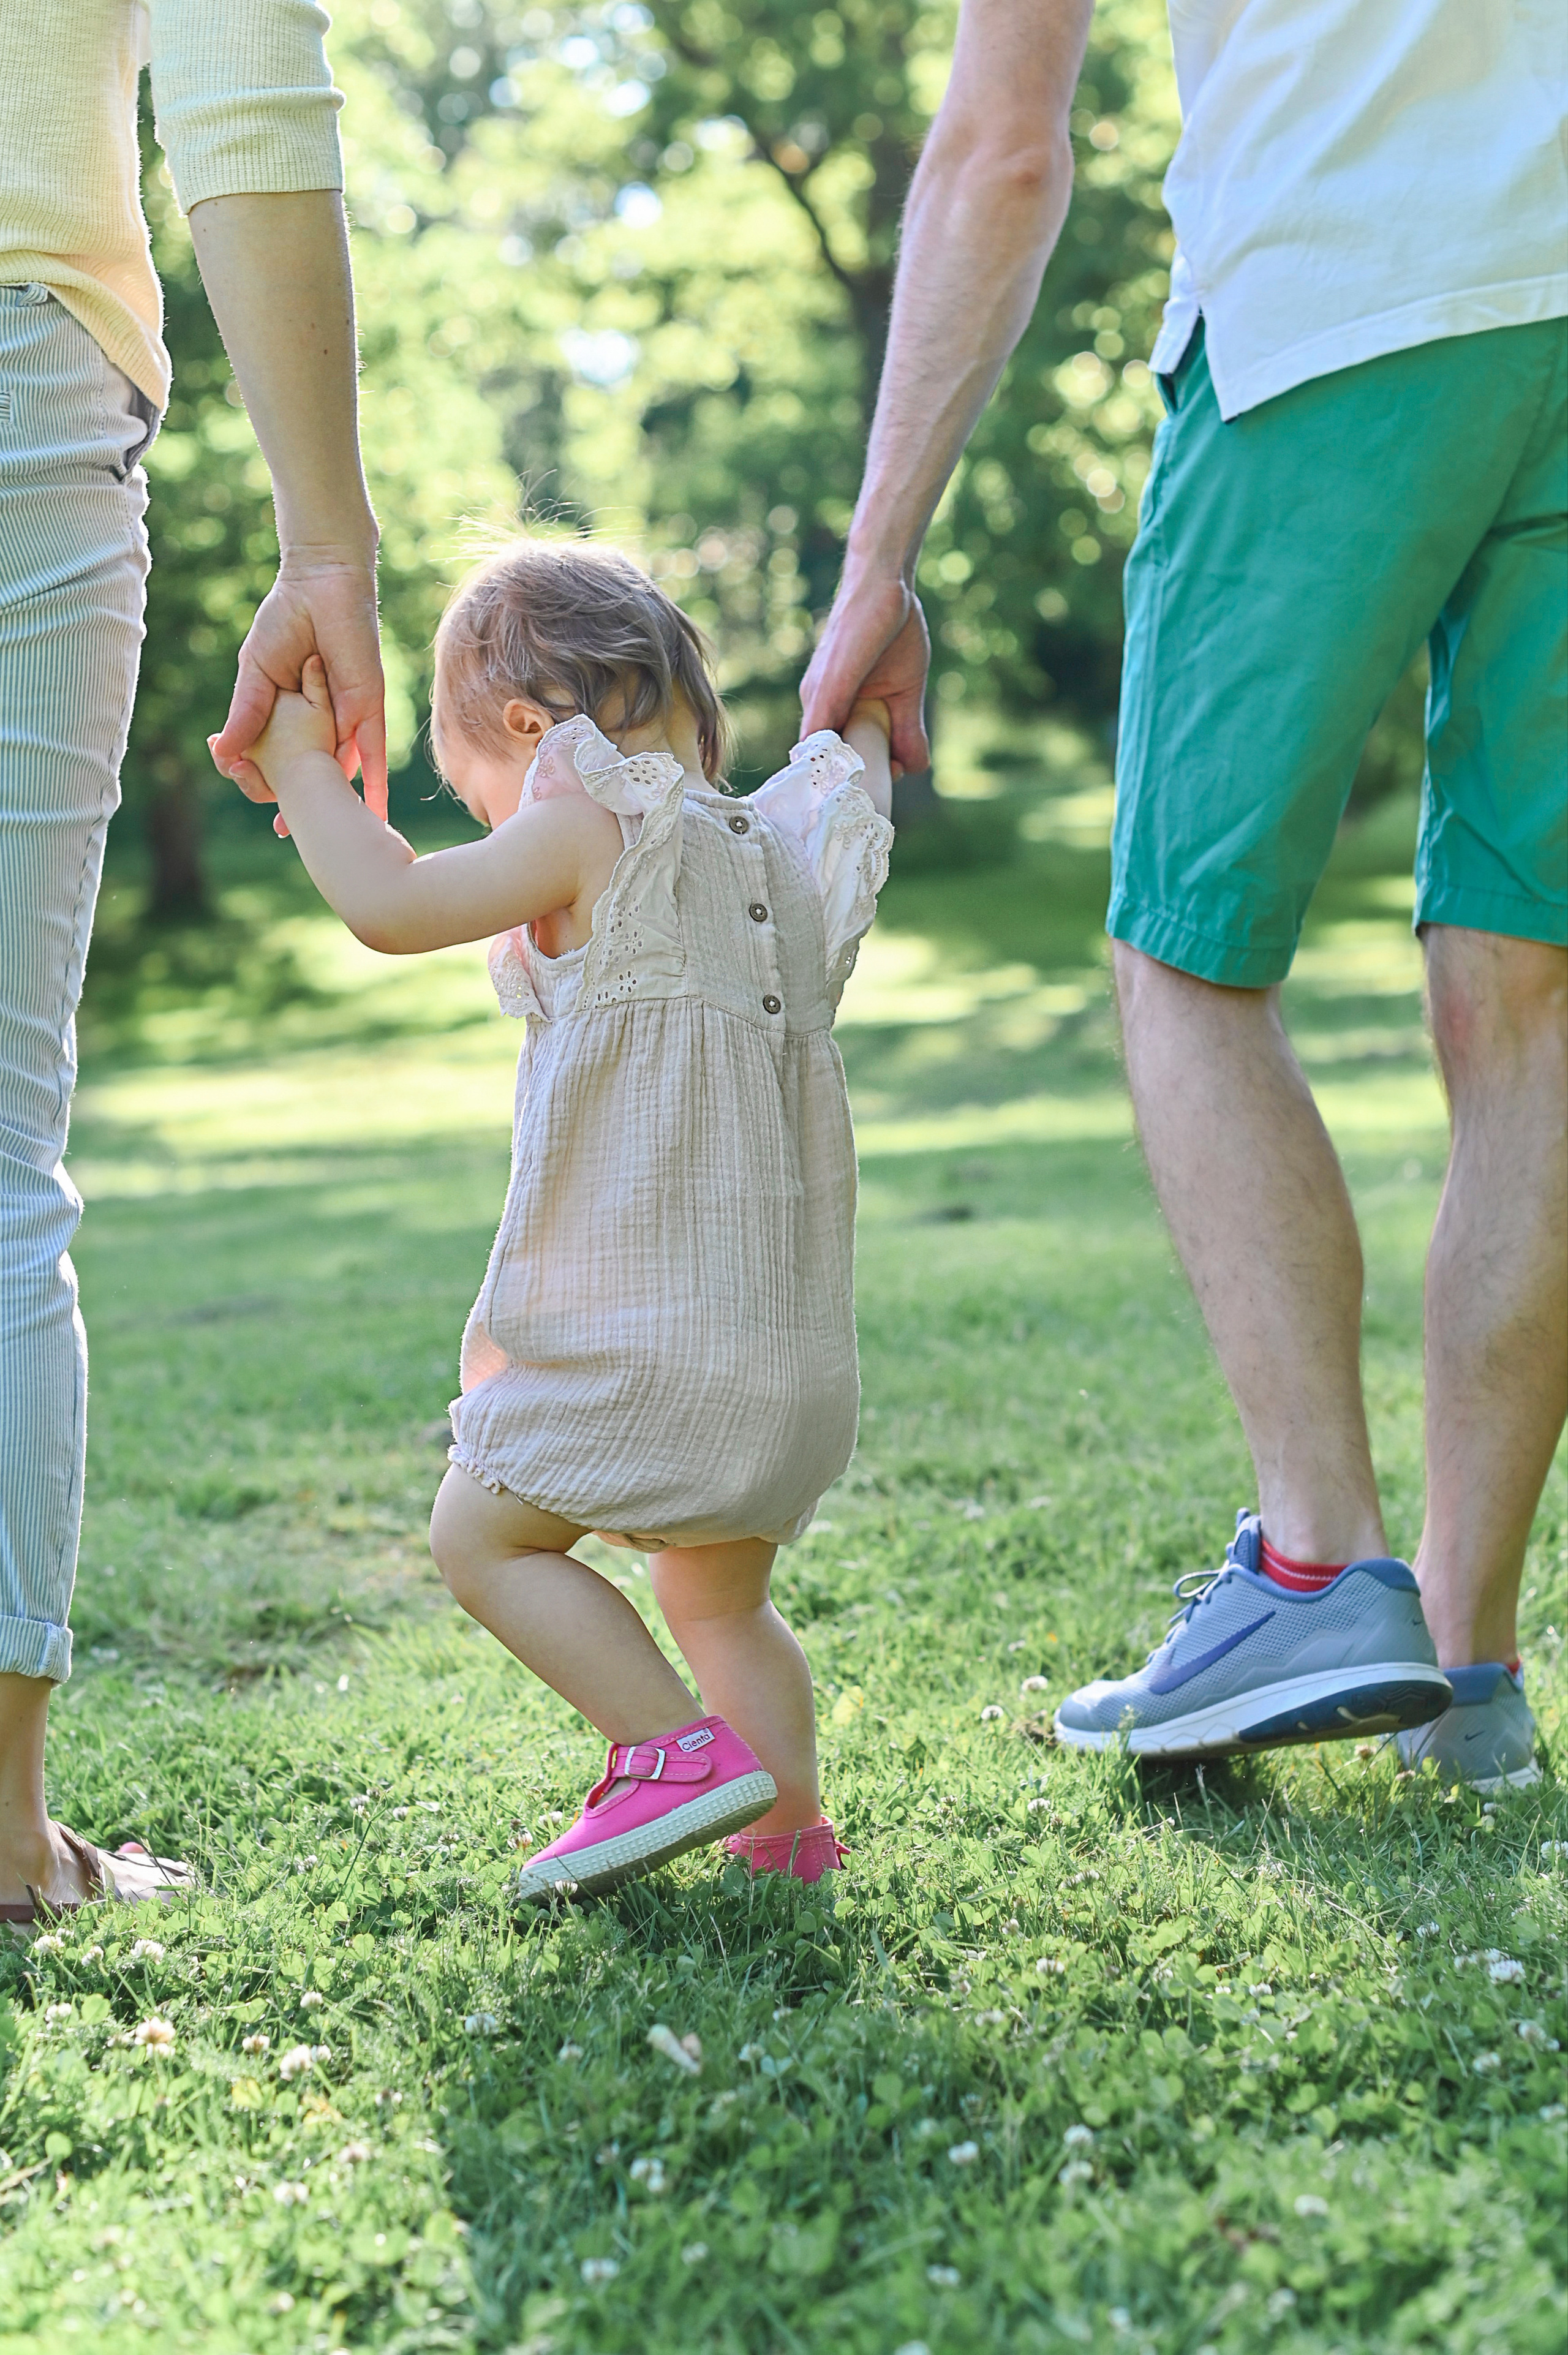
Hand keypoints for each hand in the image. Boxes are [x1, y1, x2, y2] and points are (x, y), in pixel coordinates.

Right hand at [209, 552, 386, 822]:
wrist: (322, 585)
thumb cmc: (287, 620)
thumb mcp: (256, 672)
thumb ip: (246, 711)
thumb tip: (223, 752)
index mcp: (289, 717)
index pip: (275, 759)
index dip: (259, 777)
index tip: (246, 785)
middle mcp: (320, 725)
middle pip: (310, 774)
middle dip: (298, 802)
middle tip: (285, 831)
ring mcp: (346, 721)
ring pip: (340, 773)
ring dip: (336, 805)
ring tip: (332, 842)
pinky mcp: (368, 710)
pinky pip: (374, 754)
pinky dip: (376, 784)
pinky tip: (376, 814)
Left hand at [800, 568, 931, 774]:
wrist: (886, 582)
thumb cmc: (893, 630)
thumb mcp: (907, 690)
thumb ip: (907, 730)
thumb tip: (915, 768)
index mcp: (833, 706)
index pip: (833, 757)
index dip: (851, 780)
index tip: (876, 788)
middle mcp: (818, 702)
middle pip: (824, 760)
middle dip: (847, 783)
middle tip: (879, 789)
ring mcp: (818, 694)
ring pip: (818, 750)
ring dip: (837, 776)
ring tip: (865, 790)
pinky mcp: (828, 683)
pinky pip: (818, 728)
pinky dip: (826, 755)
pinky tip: (842, 772)